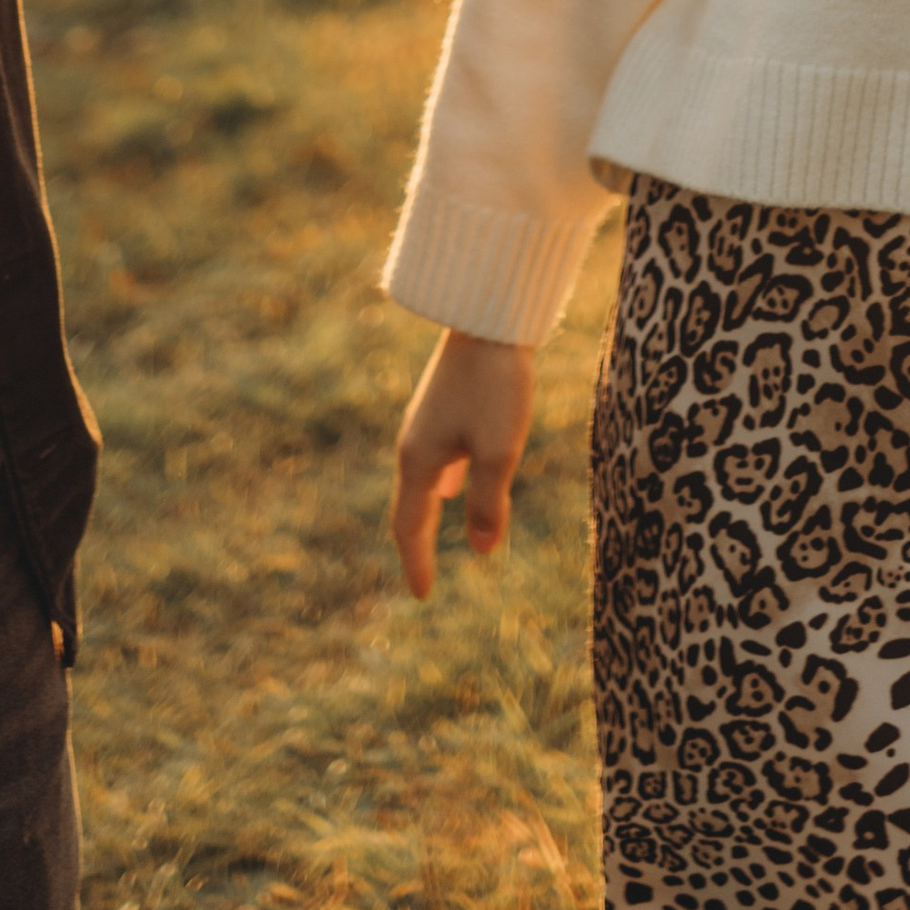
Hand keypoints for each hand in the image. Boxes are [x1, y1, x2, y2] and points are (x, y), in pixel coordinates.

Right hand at [390, 329, 537, 599]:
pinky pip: (436, 455)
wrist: (488, 313)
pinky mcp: (443, 402)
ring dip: (428, 509)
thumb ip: (488, 503)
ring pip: (423, 478)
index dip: (416, 563)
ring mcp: (427, 421)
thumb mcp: (499, 449)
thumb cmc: (496, 382)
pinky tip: (456, 478)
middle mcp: (415, 443)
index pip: (410, 527)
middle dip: (416, 541)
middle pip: (410, 504)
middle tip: (422, 575)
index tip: (422, 596)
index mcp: (420, 460)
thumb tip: (483, 551)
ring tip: (435, 530)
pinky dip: (443, 479)